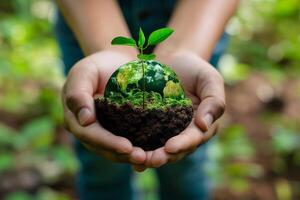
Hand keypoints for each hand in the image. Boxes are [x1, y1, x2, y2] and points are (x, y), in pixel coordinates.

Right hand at [62, 50, 146, 164]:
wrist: (113, 64)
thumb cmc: (97, 66)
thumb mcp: (84, 73)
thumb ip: (78, 94)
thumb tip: (85, 121)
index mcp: (75, 117)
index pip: (89, 134)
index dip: (107, 142)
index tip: (126, 147)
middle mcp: (86, 129)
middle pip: (102, 147)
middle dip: (121, 155)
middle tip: (142, 158)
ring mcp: (100, 132)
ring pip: (112, 151)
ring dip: (129, 157)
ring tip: (147, 160)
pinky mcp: (115, 131)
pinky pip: (123, 144)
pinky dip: (133, 151)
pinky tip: (149, 155)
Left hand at [133, 51, 224, 170]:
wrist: (174, 61)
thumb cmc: (195, 69)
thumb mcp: (210, 80)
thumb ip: (214, 101)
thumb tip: (204, 125)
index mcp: (202, 125)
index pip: (194, 138)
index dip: (183, 144)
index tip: (170, 147)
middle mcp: (185, 132)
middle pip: (176, 149)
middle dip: (164, 156)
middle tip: (151, 161)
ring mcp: (168, 131)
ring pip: (160, 148)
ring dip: (150, 157)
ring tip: (138, 162)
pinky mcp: (152, 126)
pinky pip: (146, 138)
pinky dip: (139, 147)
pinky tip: (127, 153)